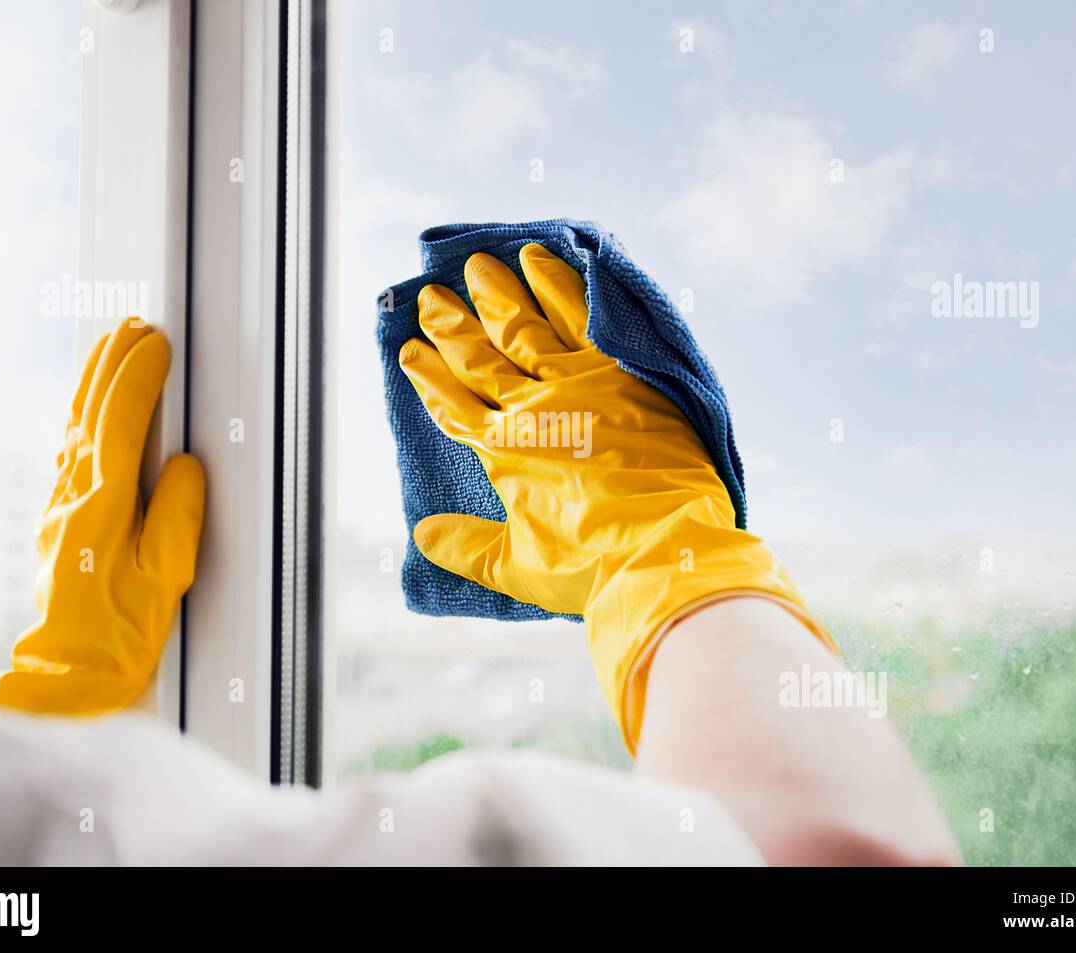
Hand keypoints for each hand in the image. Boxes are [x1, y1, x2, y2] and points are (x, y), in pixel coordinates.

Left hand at [0, 319, 203, 713]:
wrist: (75, 671)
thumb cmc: (124, 633)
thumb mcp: (167, 577)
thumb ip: (178, 515)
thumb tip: (183, 465)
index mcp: (104, 510)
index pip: (120, 427)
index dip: (138, 380)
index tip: (155, 346)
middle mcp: (74, 501)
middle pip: (90, 415)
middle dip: (111, 366)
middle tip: (132, 328)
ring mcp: (61, 509)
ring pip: (74, 429)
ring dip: (94, 384)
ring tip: (111, 348)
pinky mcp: (60, 520)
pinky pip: (70, 452)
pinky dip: (84, 417)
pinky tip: (92, 408)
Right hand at [400, 244, 834, 750]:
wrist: (664, 553)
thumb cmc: (591, 568)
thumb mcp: (517, 569)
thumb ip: (466, 547)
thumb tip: (421, 534)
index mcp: (503, 453)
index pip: (453, 405)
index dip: (429, 377)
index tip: (410, 350)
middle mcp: (533, 409)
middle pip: (482, 356)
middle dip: (453, 325)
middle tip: (433, 294)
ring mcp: (578, 385)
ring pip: (527, 326)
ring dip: (501, 295)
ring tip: (482, 266)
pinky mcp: (623, 373)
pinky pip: (585, 317)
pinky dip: (561, 286)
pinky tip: (546, 260)